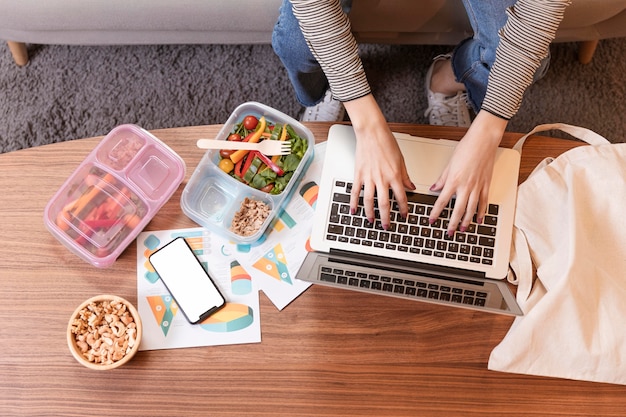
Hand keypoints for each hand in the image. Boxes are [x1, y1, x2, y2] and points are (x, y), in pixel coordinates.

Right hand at [344, 96, 414, 227]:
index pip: (401, 197)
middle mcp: (382, 179)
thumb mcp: (401, 160)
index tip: (404, 215)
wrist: (372, 133)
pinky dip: (354, 202)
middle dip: (386, 217)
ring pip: (369, 201)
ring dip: (370, 213)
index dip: (403, 208)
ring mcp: (369, 178)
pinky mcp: (359, 175)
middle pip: (384, 204)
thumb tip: (411, 187)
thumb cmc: (386, 143)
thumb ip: (405, 176)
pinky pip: (356, 192)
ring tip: (371, 221)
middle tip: (387, 226)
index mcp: (394, 175)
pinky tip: (354, 210)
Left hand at [428, 111, 507, 235]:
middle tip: (449, 233)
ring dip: (466, 221)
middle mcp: (466, 186)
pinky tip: (480, 219)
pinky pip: (484, 202)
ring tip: (463, 229)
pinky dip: (482, 212)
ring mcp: (477, 186)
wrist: (483, 140)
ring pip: (471, 209)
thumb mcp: (449, 163)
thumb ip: (442, 178)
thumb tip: (434, 188)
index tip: (432, 221)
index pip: (442, 201)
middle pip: (457, 210)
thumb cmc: (466, 147)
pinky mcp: (486, 184)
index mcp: (453, 180)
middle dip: (452, 223)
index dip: (436, 213)